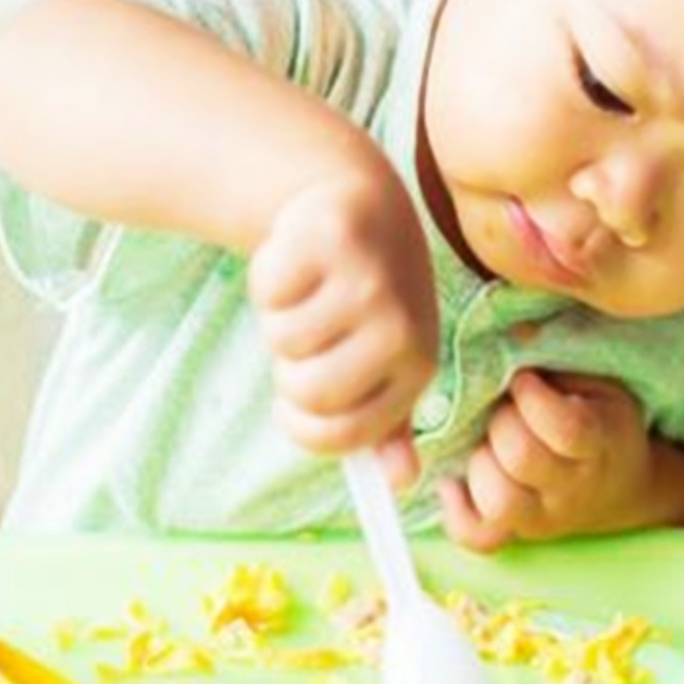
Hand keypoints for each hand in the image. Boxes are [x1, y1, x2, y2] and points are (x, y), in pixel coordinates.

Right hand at [248, 166, 438, 478]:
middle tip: (308, 336)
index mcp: (415, 364)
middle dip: (289, 369)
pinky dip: (269, 276)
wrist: (360, 203)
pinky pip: (267, 288)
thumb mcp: (387, 356)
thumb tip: (400, 479)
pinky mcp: (330, 236)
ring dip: (279, 319)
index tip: (293, 403)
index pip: (342, 434)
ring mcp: (367, 279)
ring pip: (281, 339)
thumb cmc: (368, 295)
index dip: (302, 427)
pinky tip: (299, 259)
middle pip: (307, 391)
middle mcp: (400, 324)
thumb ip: (385, 422)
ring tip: (309, 293)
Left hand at [438, 370, 658, 551]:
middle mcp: (573, 486)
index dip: (533, 396)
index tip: (525, 379)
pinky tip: (456, 477)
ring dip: (481, 463)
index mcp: (601, 440)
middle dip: (501, 421)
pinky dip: (457, 508)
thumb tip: (512, 329)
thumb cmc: (599, 413)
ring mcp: (543, 516)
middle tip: (505, 409)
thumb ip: (556, 358)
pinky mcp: (516, 533)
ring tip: (488, 442)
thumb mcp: (595, 379)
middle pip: (521, 458)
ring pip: (498, 501)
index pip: (564, 427)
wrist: (620, 483)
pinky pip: (477, 536)